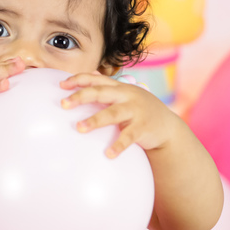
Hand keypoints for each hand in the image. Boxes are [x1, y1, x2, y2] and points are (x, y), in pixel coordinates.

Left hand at [61, 74, 179, 157]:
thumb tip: (89, 75)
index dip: (78, 79)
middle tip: (63, 104)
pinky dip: (118, 145)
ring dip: (95, 120)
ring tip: (79, 128)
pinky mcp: (144, 128)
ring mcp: (136, 111)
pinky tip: (108, 154)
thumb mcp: (127, 96)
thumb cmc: (140, 111)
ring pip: (112, 113)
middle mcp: (127, 95)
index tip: (62, 85)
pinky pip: (129, 136)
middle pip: (100, 92)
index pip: (96, 79)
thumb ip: (109, 88)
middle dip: (81, 97)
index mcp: (120, 87)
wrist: (168, 127)